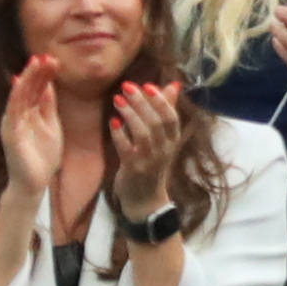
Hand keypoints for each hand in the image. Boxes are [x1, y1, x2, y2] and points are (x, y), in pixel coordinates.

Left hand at [105, 77, 186, 221]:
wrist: (145, 201)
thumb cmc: (153, 164)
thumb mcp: (164, 139)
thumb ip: (166, 111)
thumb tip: (174, 85)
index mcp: (173, 141)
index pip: (171, 118)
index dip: (160, 101)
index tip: (147, 85)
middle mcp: (164, 150)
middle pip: (156, 122)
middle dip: (141, 102)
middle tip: (127, 86)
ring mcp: (149, 161)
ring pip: (142, 133)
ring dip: (130, 114)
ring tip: (118, 99)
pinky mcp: (133, 169)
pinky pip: (126, 148)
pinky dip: (119, 134)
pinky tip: (112, 122)